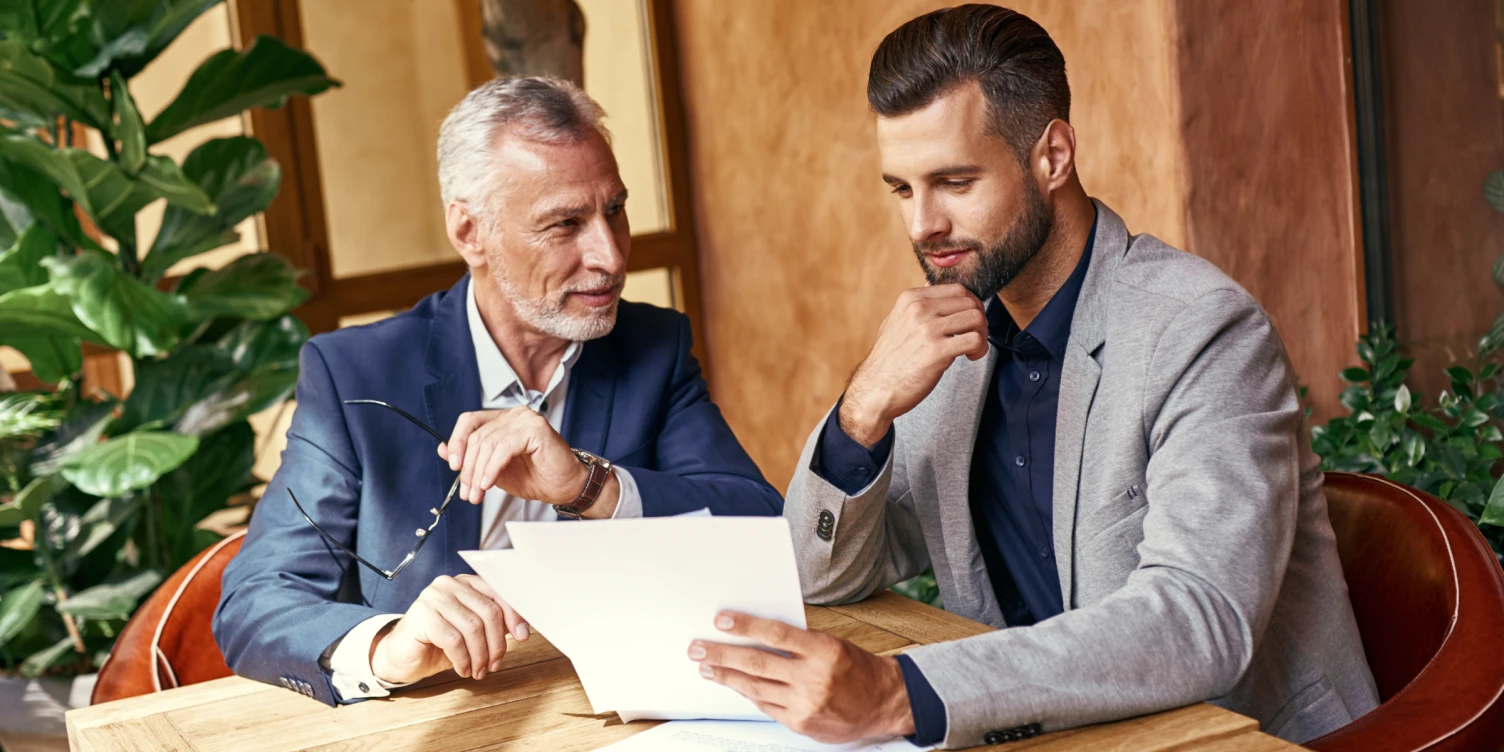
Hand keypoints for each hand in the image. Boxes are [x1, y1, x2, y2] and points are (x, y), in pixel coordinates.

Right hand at [370, 574, 528, 683]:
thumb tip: (523, 628)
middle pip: (488, 611)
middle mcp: (449, 584)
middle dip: (497, 643)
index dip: (514, 615)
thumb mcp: (473, 633)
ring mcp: (433, 597)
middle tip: (495, 664)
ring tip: (479, 671)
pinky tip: (463, 669)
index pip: (498, 593)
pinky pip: (453, 639)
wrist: (402, 655)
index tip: (523, 636)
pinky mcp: (422, 615)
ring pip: (472, 627)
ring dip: (480, 655)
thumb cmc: (439, 643)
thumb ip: (494, 625)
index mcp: (465, 583)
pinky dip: (463, 659)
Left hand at [436, 407, 618, 515]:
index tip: (454, 467)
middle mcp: (515, 414)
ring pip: (488, 444)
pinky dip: (492, 468)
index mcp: (504, 420)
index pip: (470, 421)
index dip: (457, 442)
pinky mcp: (536, 429)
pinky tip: (488, 484)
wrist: (565, 487)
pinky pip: (503, 449)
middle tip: (467, 492)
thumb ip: (472, 458)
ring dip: (478, 473)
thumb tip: (443, 450)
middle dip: (467, 468)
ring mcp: (526, 419)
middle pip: (477, 436)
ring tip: (477, 493)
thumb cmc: (536, 477)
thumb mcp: (494, 470)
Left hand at [690, 611, 913, 742]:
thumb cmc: (858, 669)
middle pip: (757, 663)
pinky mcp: (801, 723)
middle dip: (722, 655)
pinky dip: (749, 695)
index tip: (722, 621)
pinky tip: (736, 686)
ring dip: (727, 677)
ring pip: (755, 687)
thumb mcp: (833, 644)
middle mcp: (814, 677)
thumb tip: (756, 634)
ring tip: (708, 668)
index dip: (745, 626)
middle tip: (699, 649)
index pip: (776, 634)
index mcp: (823, 650)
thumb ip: (798, 643)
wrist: (884, 702)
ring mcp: (806, 703)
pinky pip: (766, 706)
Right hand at [842, 285, 987, 446]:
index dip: (972, 304)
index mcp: (910, 299)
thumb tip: (932, 286)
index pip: (958, 289)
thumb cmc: (888, 361)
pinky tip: (970, 357)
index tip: (970, 321)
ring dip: (982, 335)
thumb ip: (914, 305)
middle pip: (970, 302)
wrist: (875, 390)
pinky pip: (974, 340)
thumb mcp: (894, 322)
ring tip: (974, 349)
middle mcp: (918, 309)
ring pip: (976, 318)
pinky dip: (979, 349)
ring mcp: (927, 329)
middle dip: (980, 320)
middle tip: (975, 337)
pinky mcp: (937, 351)